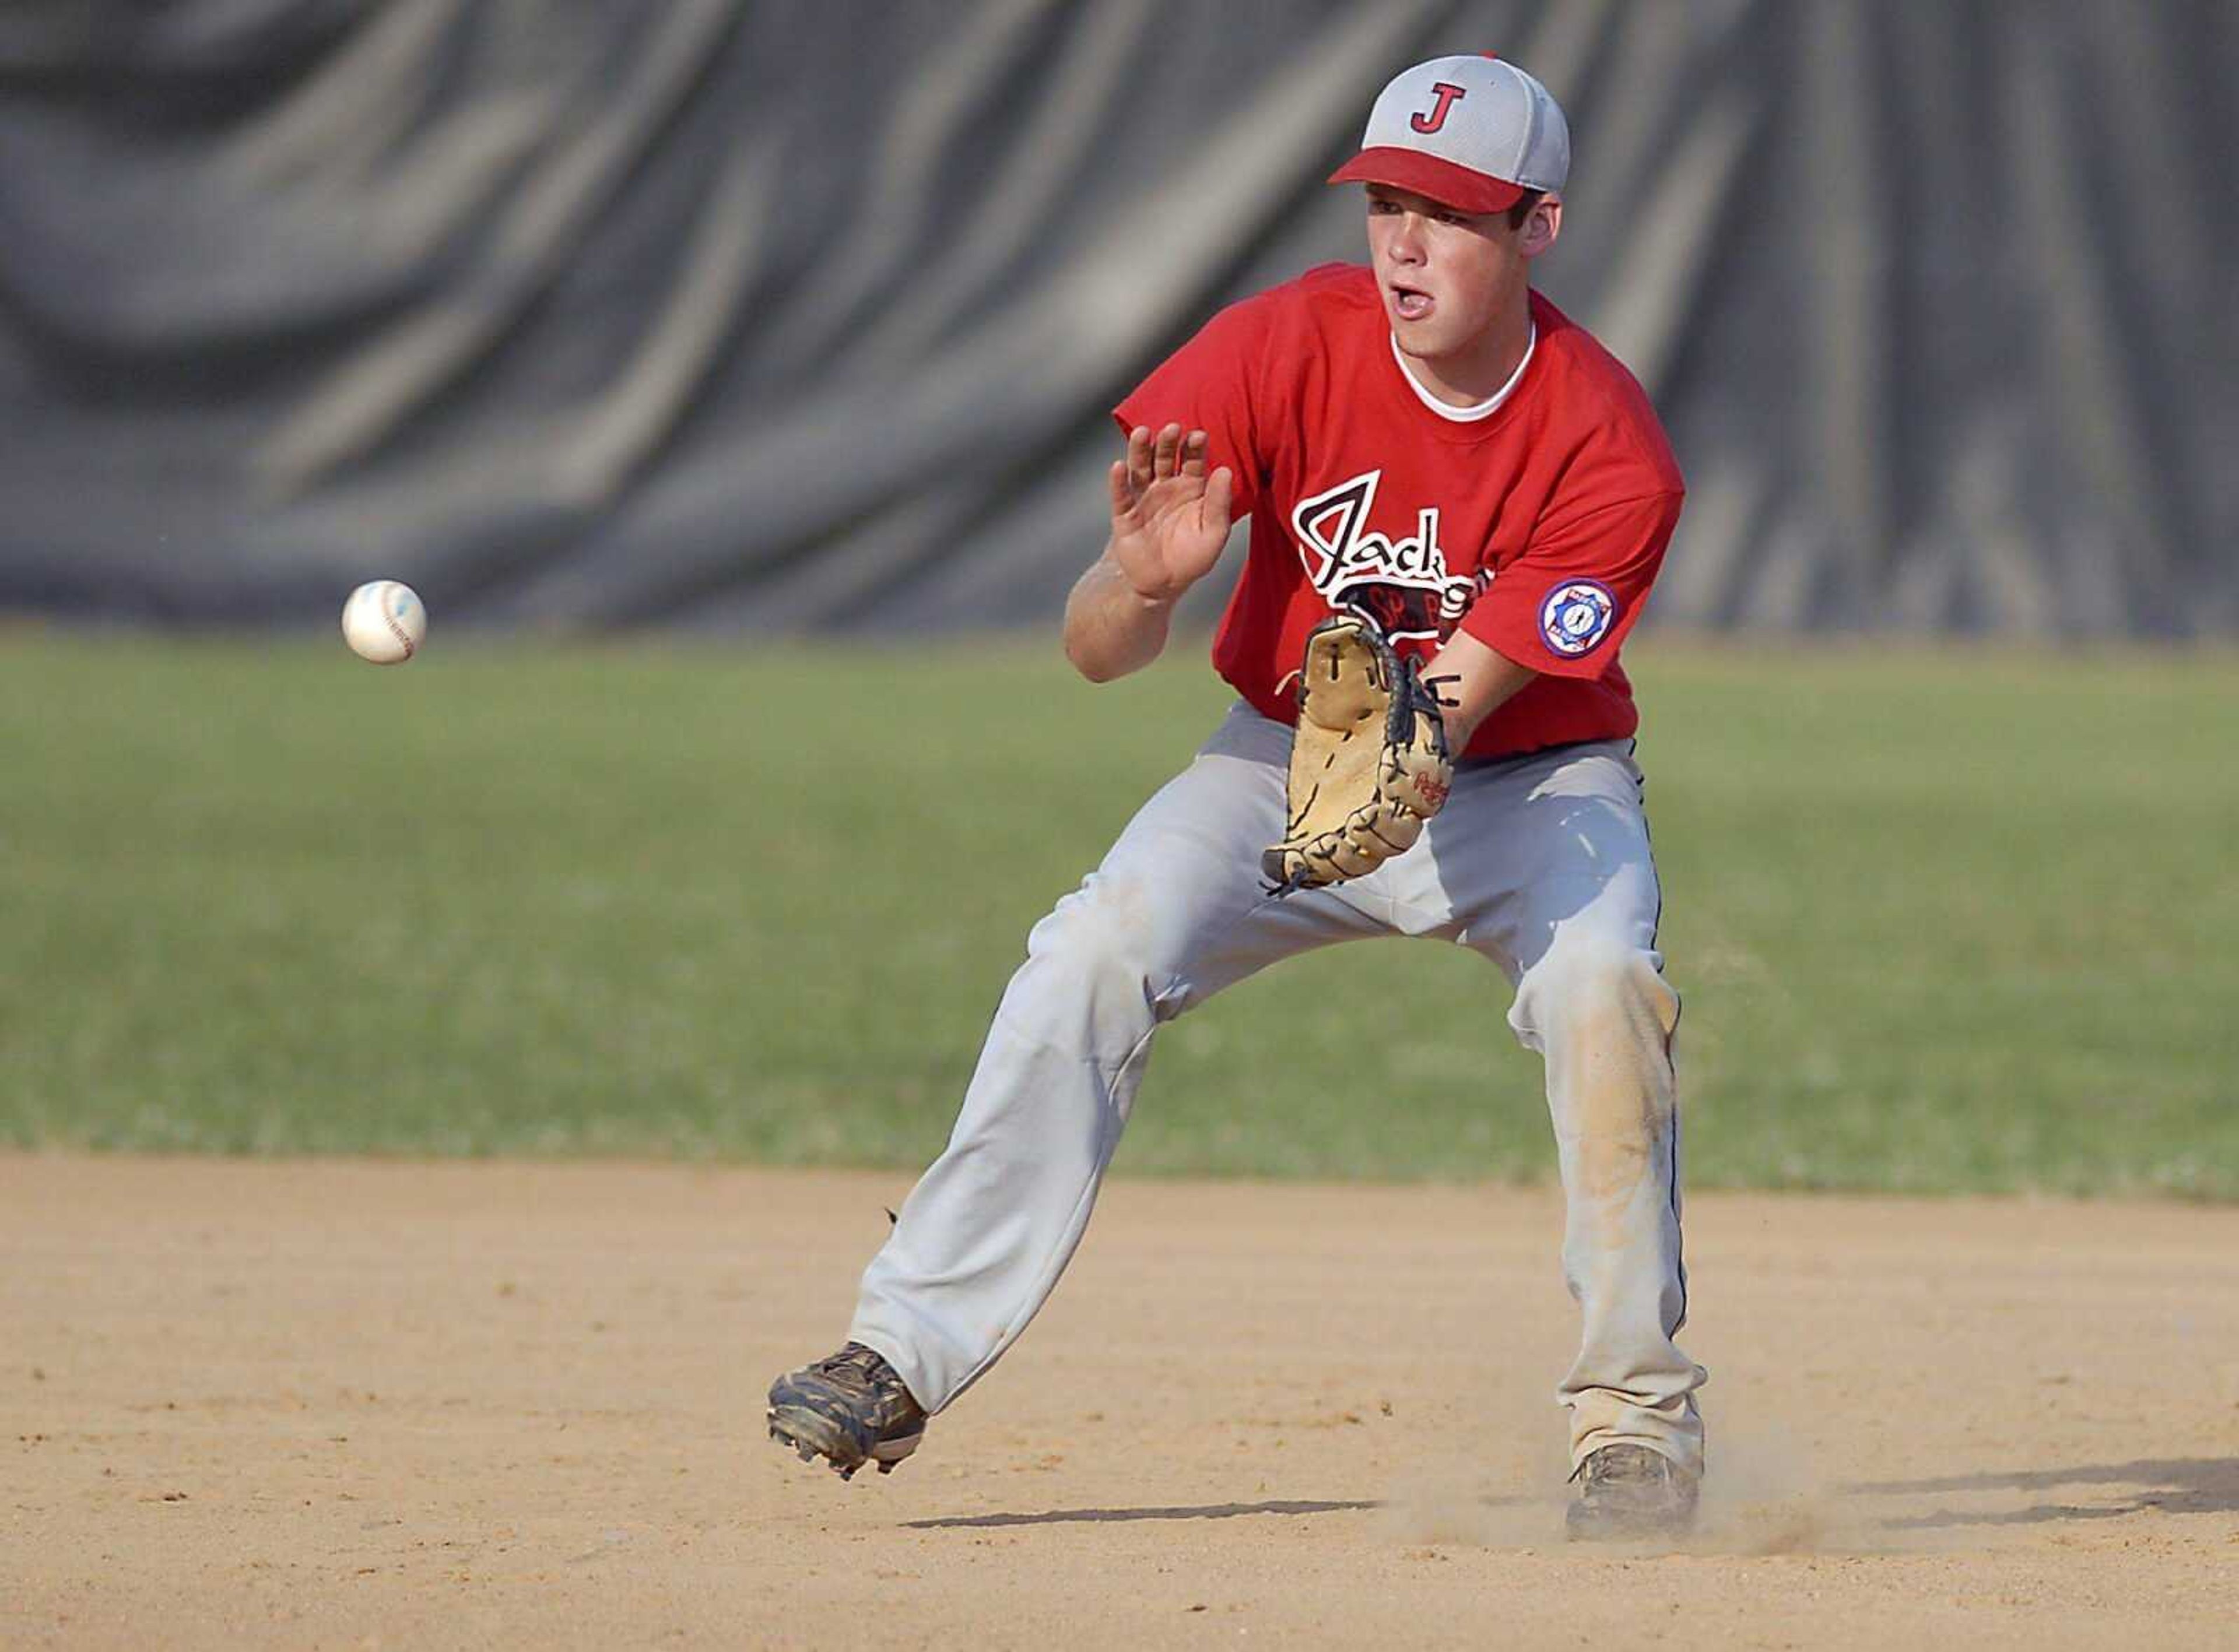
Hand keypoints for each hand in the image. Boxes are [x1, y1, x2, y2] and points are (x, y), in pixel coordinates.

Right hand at [1106, 424, 1234, 604]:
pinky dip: (1118, 481)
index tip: (1199, 435)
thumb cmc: (1192, 558)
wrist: (1161, 584)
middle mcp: (1166, 487)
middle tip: (1173, 427)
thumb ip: (1220, 503)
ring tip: (1142, 433)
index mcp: (1191, 488)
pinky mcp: (1124, 514)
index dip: (1195, 447)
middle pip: (1165, 457)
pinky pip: (1120, 495)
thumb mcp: (1214, 533)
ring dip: (1139, 450)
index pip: (1193, 460)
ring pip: (1140, 467)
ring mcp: (1143, 498)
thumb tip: (1225, 470)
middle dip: (1168, 442)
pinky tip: (1118, 466)